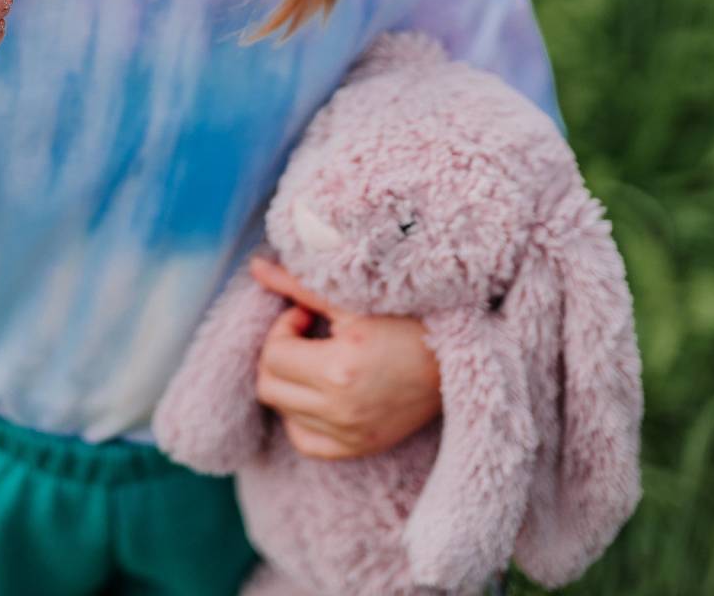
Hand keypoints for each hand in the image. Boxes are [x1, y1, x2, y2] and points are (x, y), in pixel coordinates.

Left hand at [250, 255, 443, 459]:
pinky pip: (306, 442)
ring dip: (290, 382)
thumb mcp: (352, 300)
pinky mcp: (361, 447)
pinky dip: (301, 418)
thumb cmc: (409, 321)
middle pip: (269, 387)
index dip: (282, 329)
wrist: (458, 359)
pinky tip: (319, 393)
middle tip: (306, 336)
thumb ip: (299, 285)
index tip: (305, 315)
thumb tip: (255, 267)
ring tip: (319, 359)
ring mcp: (352, 434)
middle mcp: (342, 409)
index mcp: (339, 370)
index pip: (273, 356)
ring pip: (284, 412)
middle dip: (279, 355)